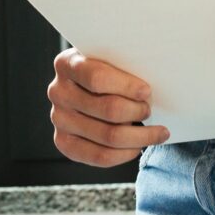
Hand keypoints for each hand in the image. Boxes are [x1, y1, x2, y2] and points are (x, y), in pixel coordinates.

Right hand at [47, 49, 166, 165]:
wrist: (85, 88)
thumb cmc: (107, 71)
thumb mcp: (111, 58)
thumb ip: (124, 65)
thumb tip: (150, 89)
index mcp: (67, 64)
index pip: (97, 78)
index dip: (127, 86)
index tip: (146, 91)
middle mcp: (58, 92)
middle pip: (108, 109)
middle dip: (137, 112)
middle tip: (149, 110)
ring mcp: (59, 119)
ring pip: (108, 136)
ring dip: (140, 136)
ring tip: (155, 132)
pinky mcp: (64, 142)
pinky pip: (100, 156)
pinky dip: (126, 153)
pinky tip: (138, 146)